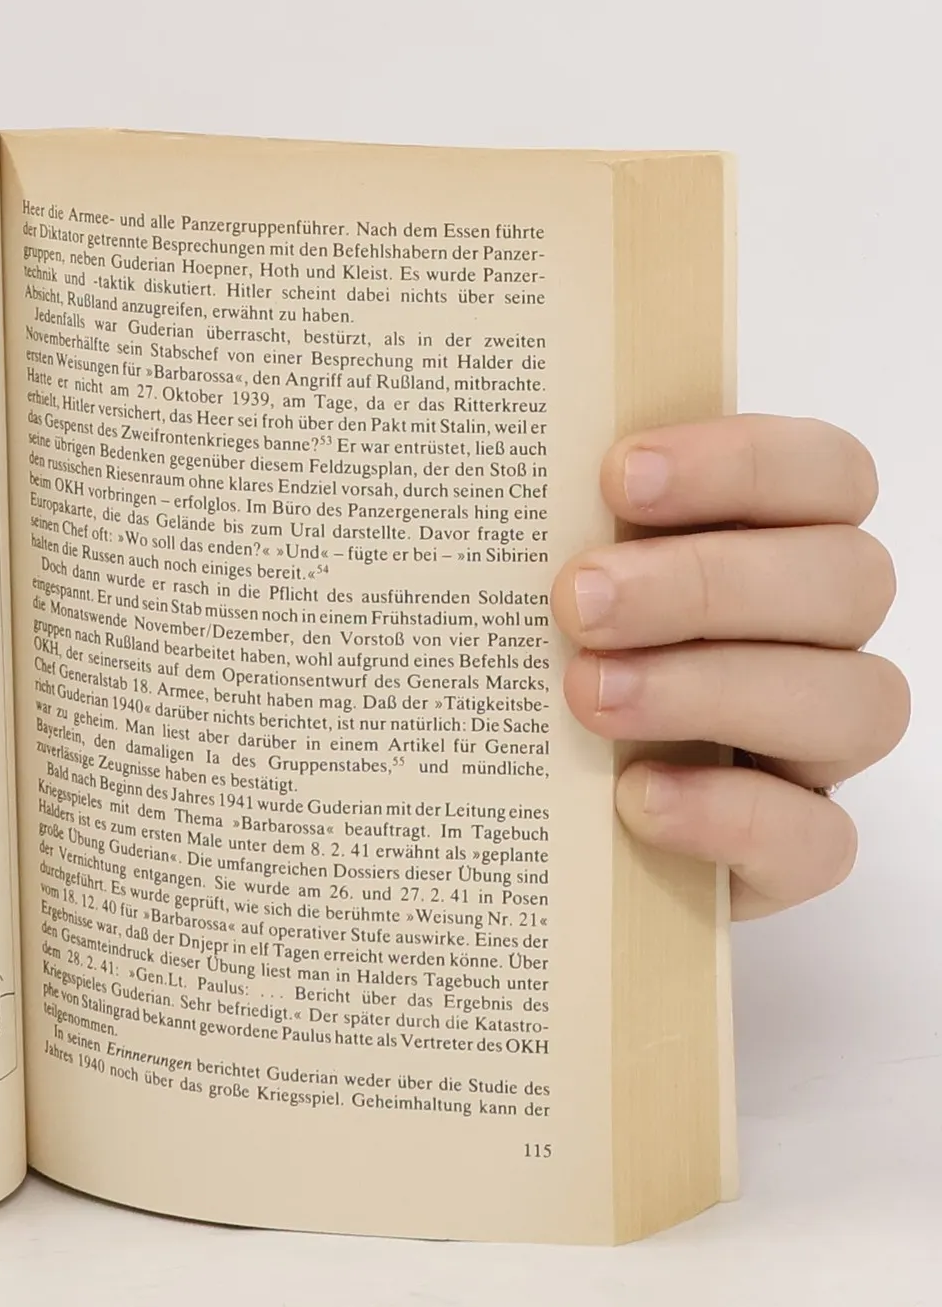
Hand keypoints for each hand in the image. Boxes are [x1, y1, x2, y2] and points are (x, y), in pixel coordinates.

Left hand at [552, 415, 906, 918]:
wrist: (503, 821)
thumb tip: (450, 451)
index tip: (617, 474)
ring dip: (715, 688)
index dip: (741, 463)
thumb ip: (525, 522)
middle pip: (845, 579)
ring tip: (587, 695)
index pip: (823, 474)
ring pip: (855, 701)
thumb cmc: (513, 669)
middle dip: (708, 582)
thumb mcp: (511, 586)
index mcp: (771, 544)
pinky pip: (816, 838)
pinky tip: (635, 796)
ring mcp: (812, 748)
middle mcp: (813, 639)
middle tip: (577, 601)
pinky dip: (731, 813)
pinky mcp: (790, 854)